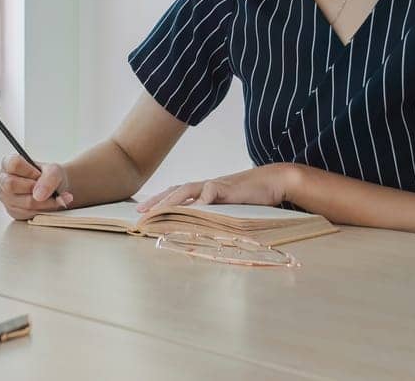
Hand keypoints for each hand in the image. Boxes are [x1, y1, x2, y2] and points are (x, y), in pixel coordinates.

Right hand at [0, 154, 73, 220]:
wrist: (53, 189)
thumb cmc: (48, 176)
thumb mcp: (53, 170)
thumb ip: (48, 179)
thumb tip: (38, 195)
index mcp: (8, 163)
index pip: (13, 164)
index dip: (29, 171)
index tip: (39, 175)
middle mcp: (2, 180)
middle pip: (11, 185)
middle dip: (34, 188)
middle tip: (45, 188)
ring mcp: (6, 197)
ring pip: (23, 203)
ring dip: (44, 202)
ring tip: (55, 198)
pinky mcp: (13, 212)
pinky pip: (28, 214)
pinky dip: (44, 211)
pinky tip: (49, 205)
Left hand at [138, 163, 302, 212]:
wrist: (274, 181)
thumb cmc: (252, 198)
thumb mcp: (229, 210)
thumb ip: (215, 216)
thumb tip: (201, 233)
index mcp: (203, 192)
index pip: (176, 195)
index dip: (159, 202)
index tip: (142, 212)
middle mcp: (206, 187)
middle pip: (175, 191)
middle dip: (156, 201)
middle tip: (140, 212)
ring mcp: (216, 185)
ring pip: (187, 190)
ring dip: (171, 200)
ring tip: (157, 211)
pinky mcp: (229, 187)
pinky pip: (212, 192)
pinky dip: (202, 201)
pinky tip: (194, 209)